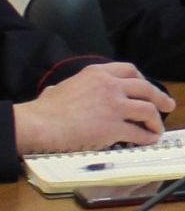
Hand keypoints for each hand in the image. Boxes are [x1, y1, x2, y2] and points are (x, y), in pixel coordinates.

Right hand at [13, 62, 175, 155]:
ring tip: (157, 129)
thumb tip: (63, 92)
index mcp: (96, 72)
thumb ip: (73, 87)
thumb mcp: (63, 86)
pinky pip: (139, 133)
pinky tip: (147, 141)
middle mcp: (108, 85)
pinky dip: (147, 138)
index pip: (129, 70)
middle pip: (145, 88)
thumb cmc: (46, 108)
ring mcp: (113, 106)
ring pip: (148, 110)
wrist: (42, 123)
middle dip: (160, 97)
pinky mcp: (114, 127)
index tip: (146, 88)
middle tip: (167, 105)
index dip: (142, 80)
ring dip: (156, 121)